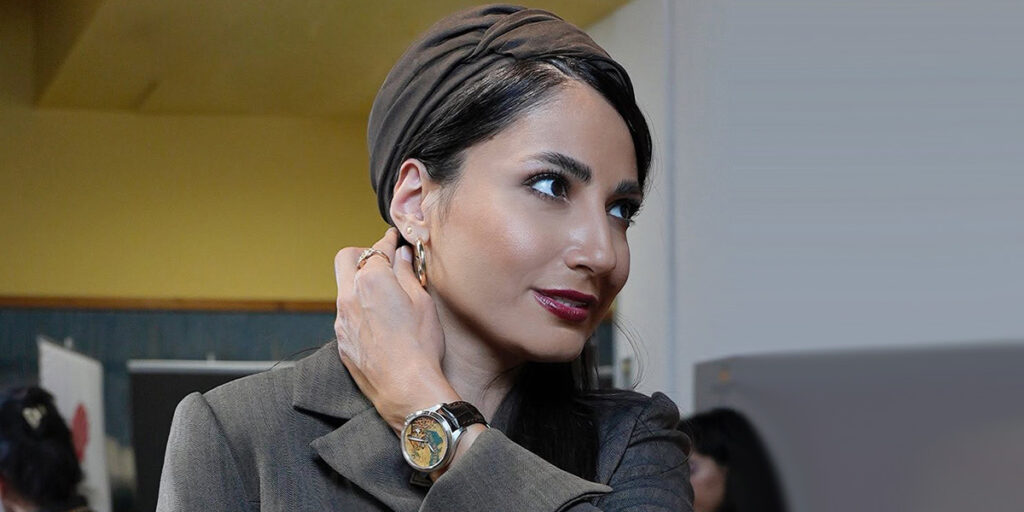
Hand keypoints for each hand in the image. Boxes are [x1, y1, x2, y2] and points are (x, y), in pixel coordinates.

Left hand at [333, 228, 458, 432]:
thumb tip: (401, 255)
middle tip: (381, 261)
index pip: (377, 248)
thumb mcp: (422, 302)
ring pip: (343, 287)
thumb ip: (407, 273)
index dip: (388, 241)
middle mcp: (349, 295)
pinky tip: (378, 321)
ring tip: (383, 295)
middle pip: (346, 258)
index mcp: (372, 280)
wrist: (406, 388)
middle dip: (362, 254)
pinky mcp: (341, 341)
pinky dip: (358, 308)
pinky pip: (345, 314)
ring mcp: (341, 319)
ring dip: (359, 283)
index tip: (394, 239)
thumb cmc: (420, 346)